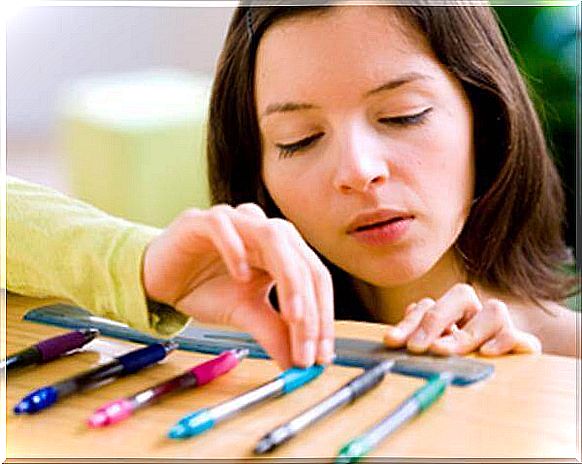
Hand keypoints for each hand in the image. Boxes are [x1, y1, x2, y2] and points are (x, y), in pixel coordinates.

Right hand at [142, 203, 334, 369]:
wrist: (161, 278)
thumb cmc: (206, 287)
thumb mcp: (245, 313)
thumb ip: (273, 332)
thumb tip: (298, 364)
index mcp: (283, 249)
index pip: (315, 278)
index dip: (323, 316)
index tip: (320, 356)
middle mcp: (265, 230)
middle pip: (301, 260)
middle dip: (310, 307)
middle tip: (307, 346)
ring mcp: (236, 220)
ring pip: (273, 237)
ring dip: (289, 277)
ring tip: (292, 315)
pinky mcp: (203, 220)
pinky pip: (225, 227)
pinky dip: (236, 250)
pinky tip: (240, 278)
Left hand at [383, 284, 540, 355]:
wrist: (505, 373)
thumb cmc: (457, 359)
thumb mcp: (431, 350)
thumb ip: (414, 339)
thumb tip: (393, 336)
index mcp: (451, 309)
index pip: (428, 306)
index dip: (409, 323)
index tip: (392, 340)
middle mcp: (477, 311)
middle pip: (461, 295)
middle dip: (435, 320)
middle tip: (417, 347)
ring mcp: (502, 327)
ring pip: (495, 311)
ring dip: (468, 333)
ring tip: (447, 351)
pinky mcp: (524, 347)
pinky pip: (522, 338)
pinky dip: (505, 342)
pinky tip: (486, 353)